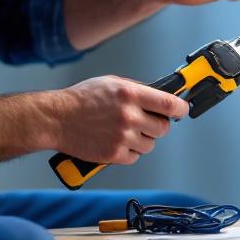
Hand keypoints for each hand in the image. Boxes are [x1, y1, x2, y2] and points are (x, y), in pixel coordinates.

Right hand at [50, 76, 189, 164]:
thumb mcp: (111, 83)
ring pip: (150, 144)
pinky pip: (134, 157)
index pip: (168, 104)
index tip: (182, 110)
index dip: (180, 108)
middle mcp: (128, 116)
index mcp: (130, 94)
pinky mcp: (114, 154)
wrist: (56, 119)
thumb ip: (137, 90)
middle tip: (147, 122)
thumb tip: (159, 96)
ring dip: (143, 140)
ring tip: (126, 132)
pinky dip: (129, 152)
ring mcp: (122, 137)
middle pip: (163, 128)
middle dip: (158, 126)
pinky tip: (117, 142)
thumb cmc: (81, 99)